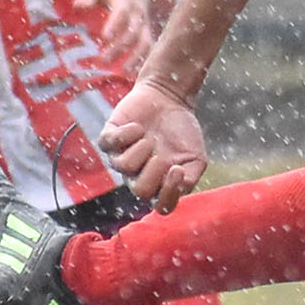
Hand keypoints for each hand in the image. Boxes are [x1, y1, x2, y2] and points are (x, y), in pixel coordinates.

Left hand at [75, 0, 156, 69]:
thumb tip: (78, 7)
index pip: (122, 12)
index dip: (115, 24)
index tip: (105, 37)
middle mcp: (138, 12)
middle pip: (132, 31)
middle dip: (119, 47)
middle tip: (103, 59)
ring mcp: (144, 22)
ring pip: (144, 41)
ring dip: (136, 57)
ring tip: (123, 71)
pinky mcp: (147, 30)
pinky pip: (148, 46)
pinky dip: (143, 59)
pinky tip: (133, 72)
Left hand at [100, 79, 209, 210]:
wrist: (169, 98)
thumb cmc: (182, 130)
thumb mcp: (196, 157)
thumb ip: (191, 177)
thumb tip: (179, 183)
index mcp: (160, 184)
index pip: (162, 206)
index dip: (169, 193)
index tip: (177, 169)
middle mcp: (138, 176)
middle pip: (140, 191)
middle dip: (153, 171)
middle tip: (161, 154)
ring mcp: (121, 158)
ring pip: (123, 166)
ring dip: (140, 149)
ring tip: (149, 136)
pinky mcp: (109, 139)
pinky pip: (108, 144)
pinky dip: (126, 133)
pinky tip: (138, 126)